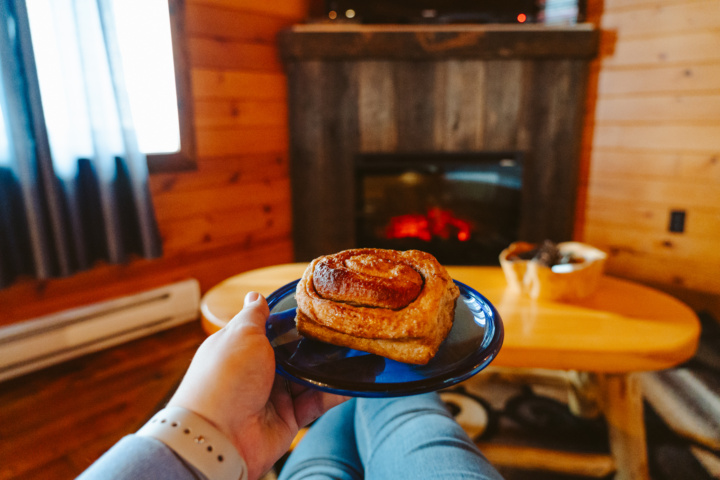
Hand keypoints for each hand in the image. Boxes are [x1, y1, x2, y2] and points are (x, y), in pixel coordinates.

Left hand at [168, 292, 347, 479]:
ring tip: (355, 352)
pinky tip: (352, 381)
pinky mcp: (289, 418)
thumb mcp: (241, 335)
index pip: (270, 329)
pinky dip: (333, 392)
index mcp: (242, 347)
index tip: (319, 308)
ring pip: (309, 376)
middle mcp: (257, 371)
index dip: (292, 319)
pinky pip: (316, 402)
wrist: (220, 437)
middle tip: (344, 329)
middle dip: (317, 344)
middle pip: (294, 353)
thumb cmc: (224, 379)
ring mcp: (273, 395)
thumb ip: (254, 316)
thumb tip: (255, 296)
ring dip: (330, 367)